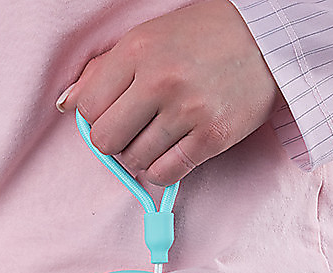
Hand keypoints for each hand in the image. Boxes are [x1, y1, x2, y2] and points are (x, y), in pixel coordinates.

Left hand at [57, 0, 281, 185]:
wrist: (266, 39)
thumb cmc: (201, 38)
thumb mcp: (147, 38)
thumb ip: (103, 71)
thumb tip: (66, 105)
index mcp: (137, 51)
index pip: (87, 108)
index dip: (97, 117)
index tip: (114, 113)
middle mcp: (160, 80)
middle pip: (106, 140)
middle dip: (115, 141)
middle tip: (134, 129)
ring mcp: (188, 111)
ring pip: (134, 160)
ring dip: (141, 155)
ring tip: (159, 135)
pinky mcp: (212, 137)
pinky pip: (165, 174)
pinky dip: (162, 169)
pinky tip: (172, 152)